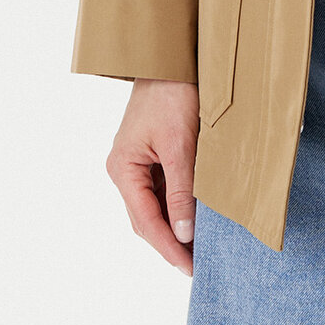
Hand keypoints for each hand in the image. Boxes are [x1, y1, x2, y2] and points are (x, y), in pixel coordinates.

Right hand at [106, 78, 199, 274]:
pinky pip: (163, 188)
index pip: (145, 221)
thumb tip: (184, 234)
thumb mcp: (180, 145)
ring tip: (201, 246)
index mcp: (123, 168)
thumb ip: (181, 191)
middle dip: (171, 242)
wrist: (172, 56)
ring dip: (175, 225)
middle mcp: (125, 169)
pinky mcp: (153, 153)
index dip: (168, 248)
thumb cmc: (172, 94)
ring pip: (156, 205)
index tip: (189, 268)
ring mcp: (138, 162)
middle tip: (198, 264)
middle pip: (147, 217)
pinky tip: (198, 215)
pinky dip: (179, 204)